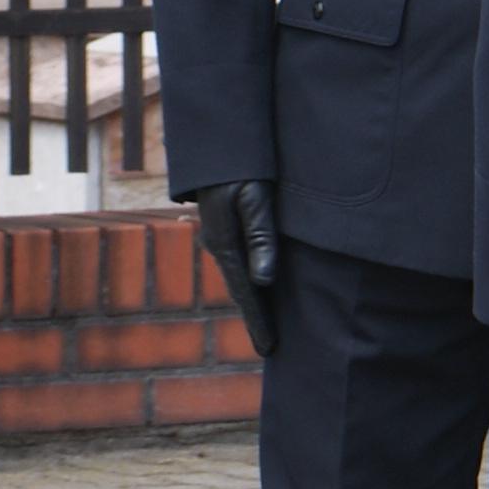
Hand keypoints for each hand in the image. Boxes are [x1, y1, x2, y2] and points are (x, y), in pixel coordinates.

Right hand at [188, 180, 281, 355]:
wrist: (218, 138)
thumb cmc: (243, 164)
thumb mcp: (256, 196)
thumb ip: (262, 236)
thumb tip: (264, 280)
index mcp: (225, 242)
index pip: (244, 292)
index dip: (258, 321)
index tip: (269, 350)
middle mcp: (218, 242)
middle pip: (240, 289)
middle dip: (255, 316)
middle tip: (269, 347)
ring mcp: (220, 233)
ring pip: (238, 274)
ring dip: (253, 298)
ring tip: (267, 323)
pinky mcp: (225, 223)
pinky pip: (238, 259)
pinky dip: (249, 278)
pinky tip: (260, 283)